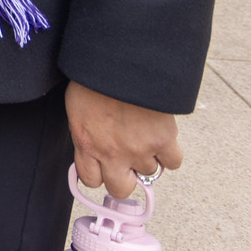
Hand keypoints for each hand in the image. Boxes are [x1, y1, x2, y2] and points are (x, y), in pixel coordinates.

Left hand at [66, 79, 181, 198]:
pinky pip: (173, 162)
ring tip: (145, 136)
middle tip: (128, 161)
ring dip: (148, 158)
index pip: (91, 180)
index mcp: (85, 144)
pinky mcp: (162, 140)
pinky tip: (163, 137)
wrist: (119, 61)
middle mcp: (111, 153)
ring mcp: (138, 149)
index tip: (106, 166)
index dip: (101, 174)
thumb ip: (85, 131)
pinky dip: (170, 153)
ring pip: (149, 173)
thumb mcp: (77, 108)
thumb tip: (92, 142)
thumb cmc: (93, 78)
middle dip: (125, 178)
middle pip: (121, 189)